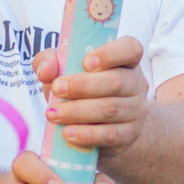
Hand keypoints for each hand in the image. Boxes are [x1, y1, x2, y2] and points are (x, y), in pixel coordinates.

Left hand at [42, 32, 150, 163]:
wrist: (96, 124)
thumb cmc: (79, 88)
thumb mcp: (63, 69)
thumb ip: (49, 62)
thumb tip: (46, 71)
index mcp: (126, 60)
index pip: (130, 49)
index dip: (111, 54)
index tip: (85, 62)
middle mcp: (137, 83)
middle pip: (116, 82)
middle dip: (83, 85)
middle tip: (57, 89)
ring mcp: (137, 110)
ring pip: (111, 109)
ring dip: (79, 112)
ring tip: (53, 114)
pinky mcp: (130, 134)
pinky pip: (111, 134)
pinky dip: (87, 134)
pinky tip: (68, 133)